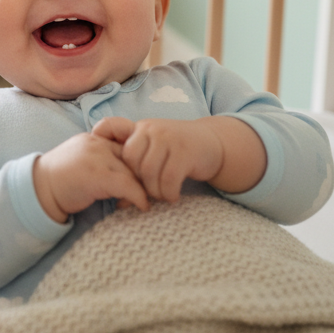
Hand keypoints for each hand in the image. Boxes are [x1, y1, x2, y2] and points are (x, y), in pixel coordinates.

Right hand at [33, 132, 149, 223]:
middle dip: (141, 176)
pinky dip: (139, 197)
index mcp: (93, 138)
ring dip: (141, 188)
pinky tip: (142, 206)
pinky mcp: (97, 175)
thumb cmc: (60, 181)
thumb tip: (130, 174)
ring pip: (133, 171)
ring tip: (140, 202)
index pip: (126, 144)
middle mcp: (97, 143)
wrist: (38, 191)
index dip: (137, 163)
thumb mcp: (82, 161)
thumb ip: (102, 159)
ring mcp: (96, 157)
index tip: (140, 180)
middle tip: (143, 193)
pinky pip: (128, 185)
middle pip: (132, 157)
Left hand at [92, 116, 265, 202]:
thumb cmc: (177, 152)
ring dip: (155, 191)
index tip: (131, 177)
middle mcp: (153, 129)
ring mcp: (169, 138)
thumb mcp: (155, 151)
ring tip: (162, 195)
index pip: (121, 145)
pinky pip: (169, 179)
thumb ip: (137, 169)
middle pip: (134, 162)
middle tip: (150, 192)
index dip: (123, 163)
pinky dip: (169, 193)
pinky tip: (173, 196)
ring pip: (150, 172)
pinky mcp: (185, 152)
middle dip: (140, 183)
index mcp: (141, 128)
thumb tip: (120, 204)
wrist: (213, 143)